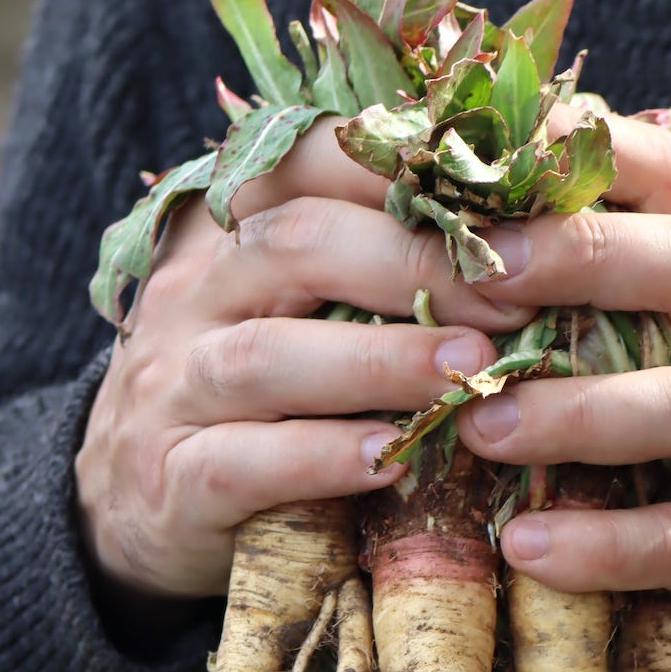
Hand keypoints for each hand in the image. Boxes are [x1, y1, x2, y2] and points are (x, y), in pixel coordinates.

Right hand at [75, 119, 529, 604]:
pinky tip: (389, 461)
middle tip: (514, 297)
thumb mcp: (303, 313)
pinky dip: (319, 457)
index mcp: (229, 228)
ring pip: (267, 355)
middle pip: (294, 245)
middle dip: (413, 264)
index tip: (506, 200)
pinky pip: (242, 460)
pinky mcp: (170, 479)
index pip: (307, 163)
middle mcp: (190, 293)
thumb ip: (380, 267)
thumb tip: (533, 222)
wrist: (137, 508)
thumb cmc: (261, 397)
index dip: (405, 173)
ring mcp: (169, 386)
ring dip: (378, 362)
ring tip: (469, 372)